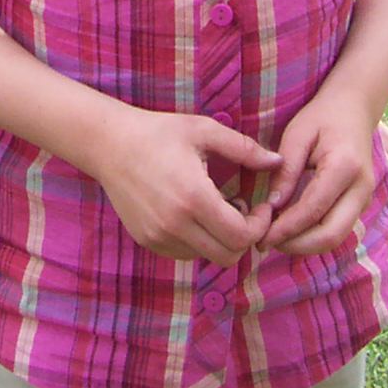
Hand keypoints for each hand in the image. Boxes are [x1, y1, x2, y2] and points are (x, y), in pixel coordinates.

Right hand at [96, 108, 279, 265]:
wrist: (109, 144)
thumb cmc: (159, 132)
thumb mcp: (203, 131)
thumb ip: (244, 148)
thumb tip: (279, 161)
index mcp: (194, 198)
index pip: (241, 236)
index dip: (260, 225)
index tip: (261, 206)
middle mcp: (175, 224)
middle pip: (228, 256)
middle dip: (244, 237)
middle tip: (243, 211)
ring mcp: (159, 236)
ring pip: (206, 256)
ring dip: (220, 240)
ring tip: (216, 209)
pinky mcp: (147, 240)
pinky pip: (185, 253)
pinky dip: (198, 241)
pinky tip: (194, 214)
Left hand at [262, 90, 377, 256]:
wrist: (354, 108)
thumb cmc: (321, 117)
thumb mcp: (296, 135)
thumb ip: (286, 171)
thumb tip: (272, 207)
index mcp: (345, 167)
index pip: (313, 209)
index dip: (286, 228)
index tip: (261, 236)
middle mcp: (362, 188)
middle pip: (331, 235)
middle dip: (297, 245)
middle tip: (266, 243)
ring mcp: (365, 199)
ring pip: (336, 238)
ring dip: (305, 245)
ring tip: (274, 239)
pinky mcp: (361, 204)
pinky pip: (338, 229)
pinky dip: (314, 237)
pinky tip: (290, 231)